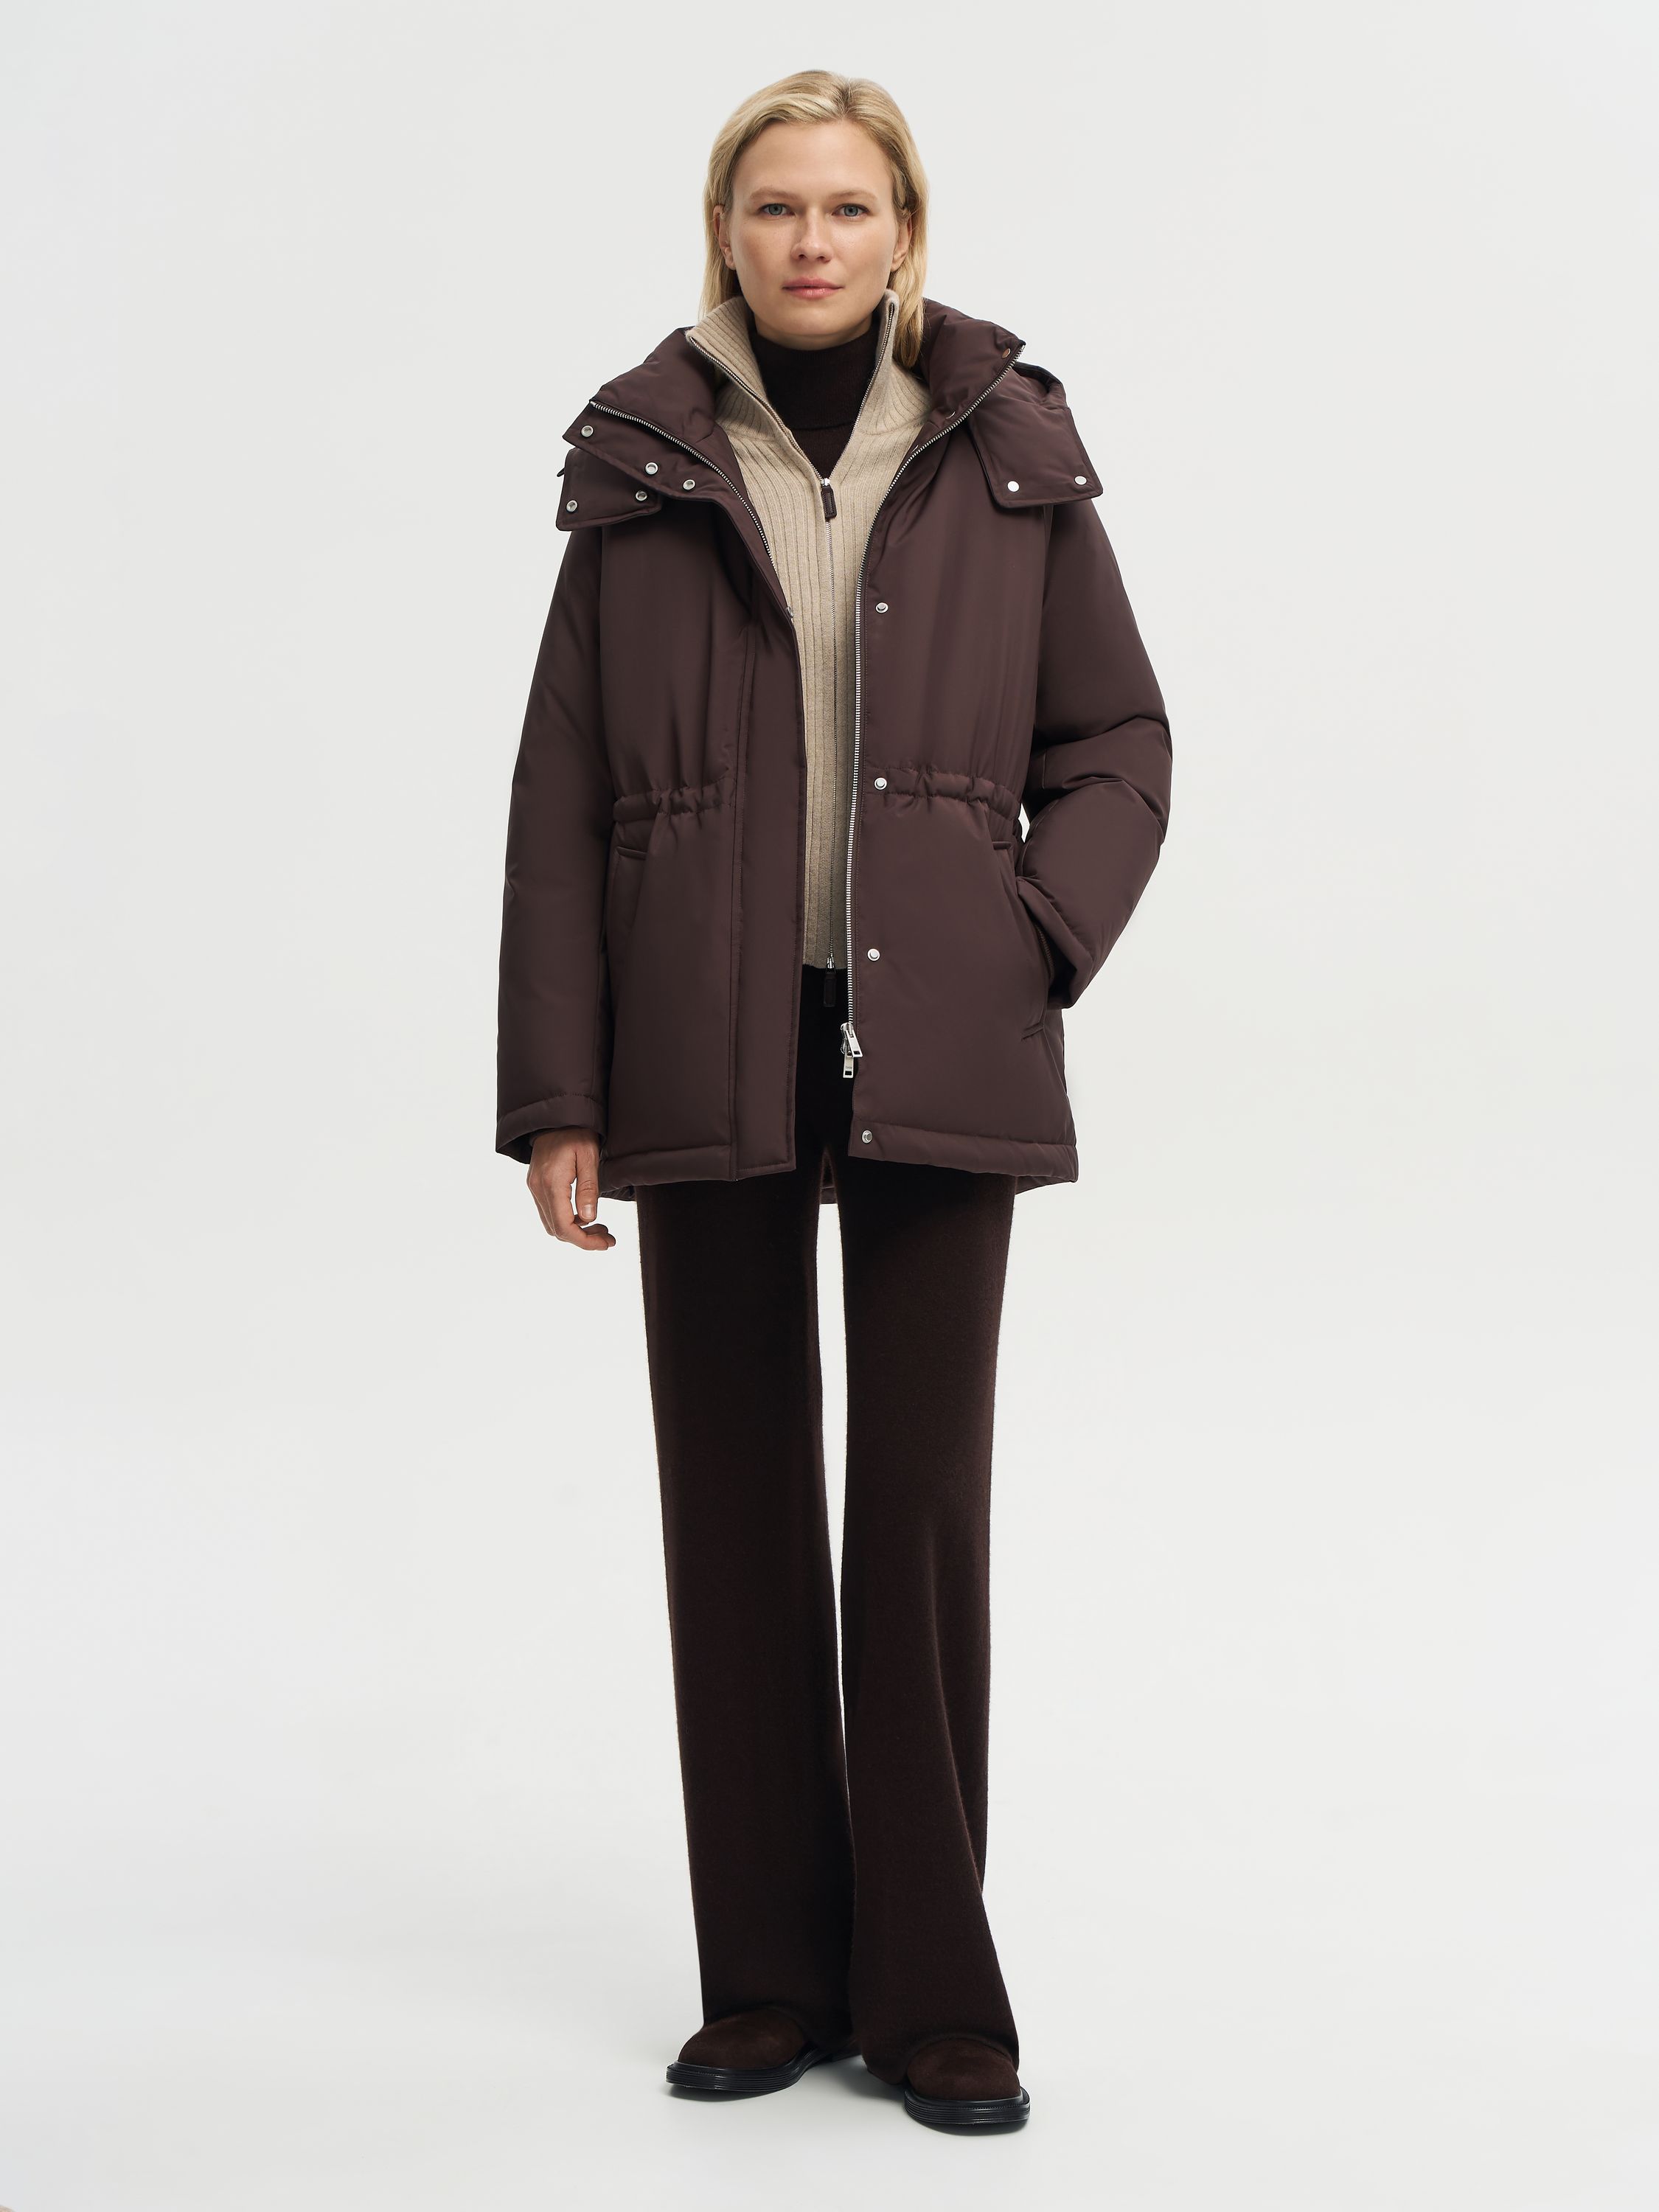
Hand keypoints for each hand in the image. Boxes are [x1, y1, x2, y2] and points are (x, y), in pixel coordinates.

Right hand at [527, 1127, 615, 1250]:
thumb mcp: (590, 1157)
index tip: (606, 1243)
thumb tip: (589, 1219)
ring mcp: (534, 1187)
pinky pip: (549, 1212)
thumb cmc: (576, 1132)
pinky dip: (566, 1220)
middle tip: (608, 1238)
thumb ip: (589, 1189)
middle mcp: (538, 1188)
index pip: (565, 1227)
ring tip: (600, 1229)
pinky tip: (584, 1215)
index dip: (586, 1241)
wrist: (556, 1116)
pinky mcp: (536, 1184)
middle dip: (583, 1239)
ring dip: (575, 1231)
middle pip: (557, 1230)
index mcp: (551, 1183)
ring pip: (551, 1224)